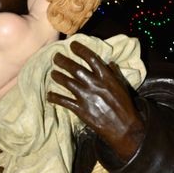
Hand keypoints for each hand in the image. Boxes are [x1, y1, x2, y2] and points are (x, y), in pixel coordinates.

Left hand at [47, 40, 143, 161]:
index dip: (80, 49)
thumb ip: (113, 73)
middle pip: (74, 68)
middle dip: (63, 61)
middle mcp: (94, 84)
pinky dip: (54, 97)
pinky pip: (63, 101)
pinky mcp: (80, 110)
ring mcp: (86, 97)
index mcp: (106, 77)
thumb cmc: (124, 106)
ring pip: (67, 82)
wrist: (124, 127)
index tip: (72, 45)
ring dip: (57, 76)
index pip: (90, 58)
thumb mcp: (122, 86)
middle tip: (56, 57)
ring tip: (52, 73)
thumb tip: (109, 62)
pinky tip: (49, 95)